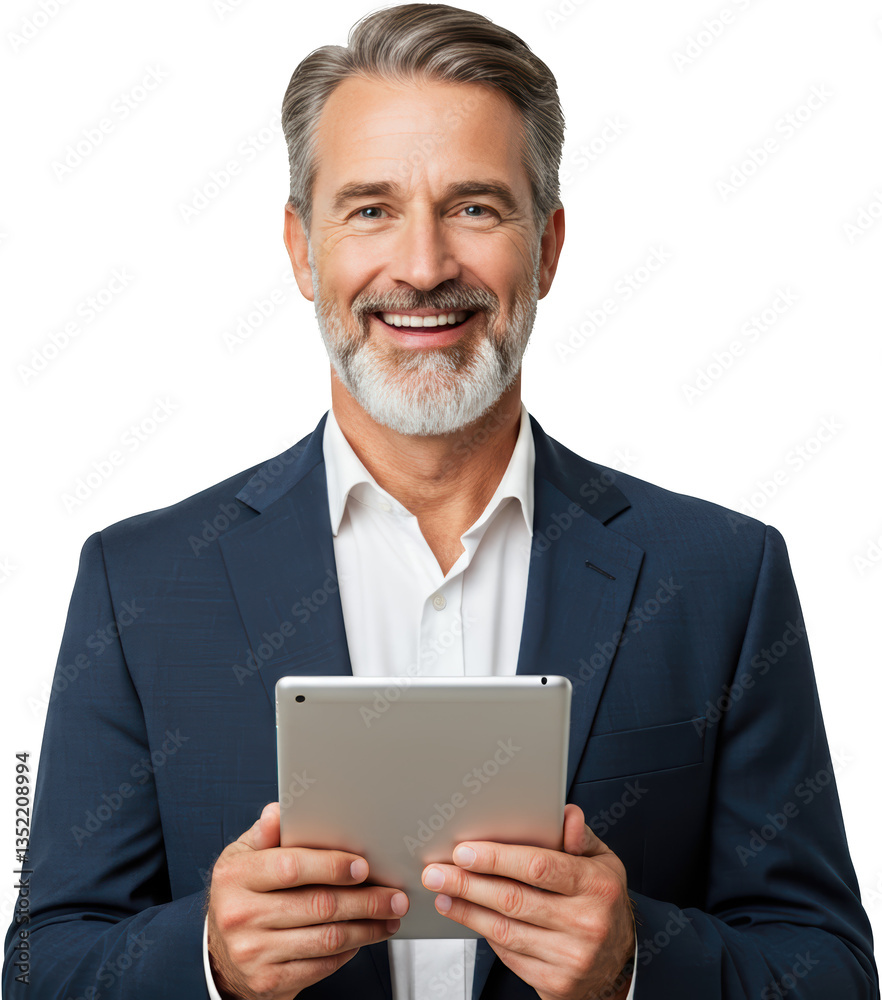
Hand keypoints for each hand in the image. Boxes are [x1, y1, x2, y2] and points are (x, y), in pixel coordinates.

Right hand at [206, 801, 408, 999]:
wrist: (219, 954)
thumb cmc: (241, 893)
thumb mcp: (243, 857)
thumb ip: (266, 834)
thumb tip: (281, 811)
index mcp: (236, 876)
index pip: (291, 867)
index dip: (331, 866)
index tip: (363, 866)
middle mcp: (241, 915)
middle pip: (318, 905)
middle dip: (365, 900)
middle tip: (395, 896)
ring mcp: (254, 952)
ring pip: (326, 939)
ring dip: (367, 928)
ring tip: (390, 917)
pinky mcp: (268, 982)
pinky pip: (320, 966)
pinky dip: (349, 952)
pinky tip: (364, 938)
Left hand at [420, 804, 634, 999]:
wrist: (621, 962)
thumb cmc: (603, 901)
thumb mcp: (602, 861)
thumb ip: (579, 837)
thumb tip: (565, 814)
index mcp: (596, 886)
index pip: (538, 867)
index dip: (496, 858)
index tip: (464, 851)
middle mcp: (586, 923)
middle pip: (513, 899)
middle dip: (467, 883)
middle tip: (436, 871)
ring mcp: (571, 957)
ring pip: (504, 930)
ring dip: (467, 910)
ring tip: (443, 893)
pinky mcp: (556, 984)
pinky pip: (510, 954)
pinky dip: (485, 933)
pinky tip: (469, 916)